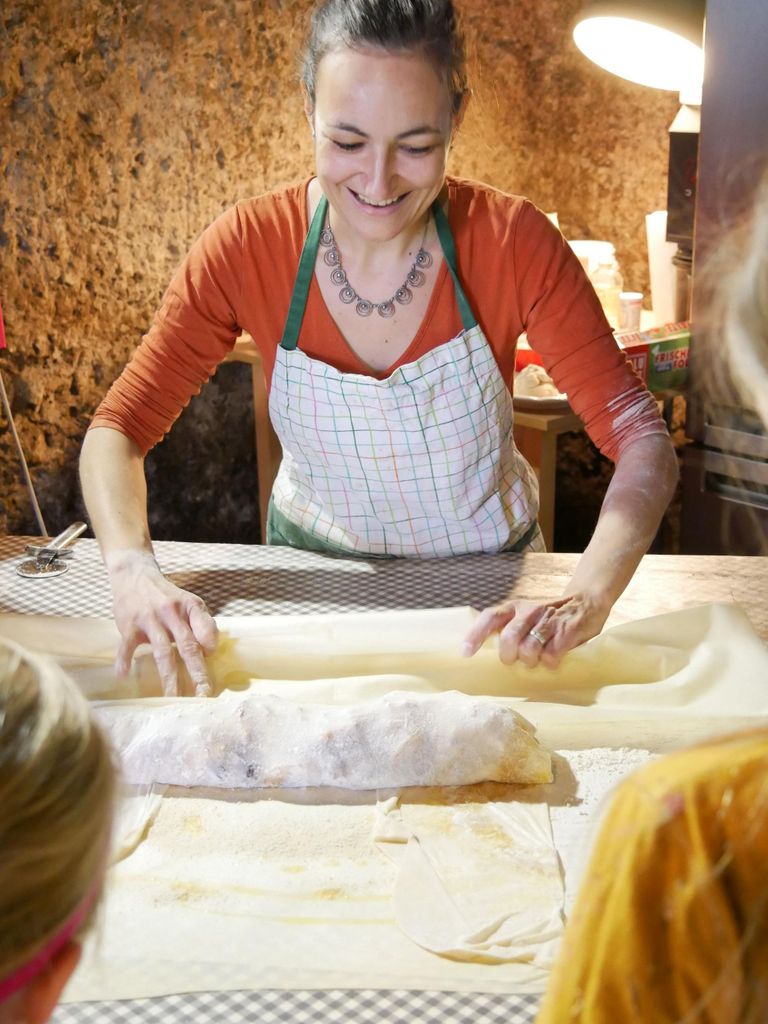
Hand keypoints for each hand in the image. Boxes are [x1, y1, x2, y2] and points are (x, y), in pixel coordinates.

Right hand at [106, 551, 217, 695]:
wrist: (135, 575)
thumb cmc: (166, 597)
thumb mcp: (189, 603)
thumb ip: (202, 623)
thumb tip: (211, 649)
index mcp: (190, 607)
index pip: (206, 630)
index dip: (211, 646)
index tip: (212, 661)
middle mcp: (172, 613)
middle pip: (187, 646)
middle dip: (197, 672)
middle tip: (203, 694)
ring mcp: (150, 619)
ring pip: (162, 652)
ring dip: (168, 677)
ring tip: (173, 697)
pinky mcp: (129, 625)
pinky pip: (127, 645)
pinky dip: (124, 660)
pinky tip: (122, 676)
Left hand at [461, 593, 610, 667]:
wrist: (587, 600)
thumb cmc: (550, 615)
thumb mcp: (527, 615)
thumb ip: (511, 627)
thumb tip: (487, 654)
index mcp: (515, 607)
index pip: (490, 617)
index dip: (475, 635)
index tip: (466, 653)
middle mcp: (529, 611)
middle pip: (509, 639)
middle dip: (509, 656)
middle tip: (517, 660)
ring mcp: (548, 620)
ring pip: (529, 649)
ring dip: (531, 661)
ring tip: (538, 659)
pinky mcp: (567, 629)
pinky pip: (551, 655)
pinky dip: (550, 663)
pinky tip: (553, 659)